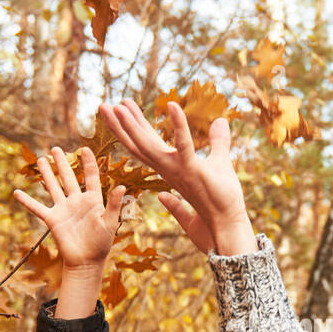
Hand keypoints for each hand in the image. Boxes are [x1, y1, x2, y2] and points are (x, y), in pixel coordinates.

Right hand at [12, 146, 124, 317]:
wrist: (86, 262)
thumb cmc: (101, 244)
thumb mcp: (109, 222)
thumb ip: (113, 204)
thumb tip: (122, 187)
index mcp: (92, 200)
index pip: (90, 177)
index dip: (88, 163)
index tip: (84, 148)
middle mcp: (77, 202)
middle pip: (68, 177)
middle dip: (62, 163)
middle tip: (55, 148)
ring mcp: (63, 209)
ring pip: (53, 187)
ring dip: (47, 174)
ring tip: (41, 159)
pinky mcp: (53, 220)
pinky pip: (37, 208)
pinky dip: (27, 201)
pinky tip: (17, 192)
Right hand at [99, 99, 257, 254]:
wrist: (227, 226)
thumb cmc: (221, 203)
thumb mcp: (220, 164)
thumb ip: (218, 143)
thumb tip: (220, 123)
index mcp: (170, 170)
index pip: (147, 145)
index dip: (133, 127)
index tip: (121, 108)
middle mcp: (168, 170)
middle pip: (139, 144)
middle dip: (121, 125)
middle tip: (105, 105)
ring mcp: (178, 170)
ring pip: (149, 146)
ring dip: (134, 124)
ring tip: (121, 104)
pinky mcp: (194, 170)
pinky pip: (184, 145)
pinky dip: (179, 125)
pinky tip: (172, 105)